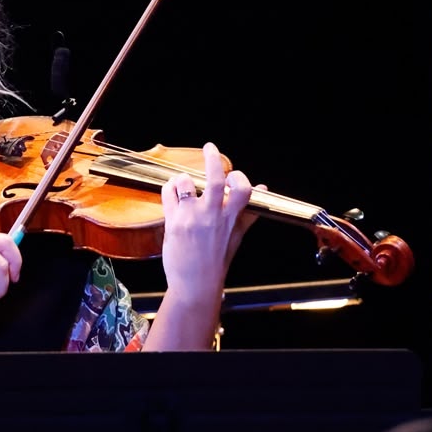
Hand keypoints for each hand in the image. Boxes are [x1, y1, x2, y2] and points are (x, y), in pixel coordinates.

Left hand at [159, 142, 255, 300]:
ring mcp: (191, 218)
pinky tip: (172, 193)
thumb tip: (263, 187)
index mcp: (231, 219)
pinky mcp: (173, 223)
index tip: (233, 174)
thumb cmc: (216, 260)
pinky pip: (168, 193)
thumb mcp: (237, 236)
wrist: (196, 284)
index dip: (239, 177)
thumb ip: (248, 211)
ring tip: (182, 184)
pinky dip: (169, 188)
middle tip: (210, 147)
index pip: (242, 189)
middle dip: (212, 158)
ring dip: (182, 178)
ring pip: (184, 182)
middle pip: (215, 179)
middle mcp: (212, 216)